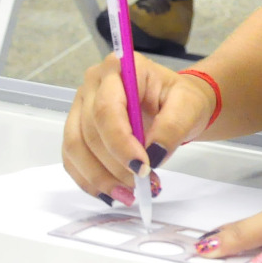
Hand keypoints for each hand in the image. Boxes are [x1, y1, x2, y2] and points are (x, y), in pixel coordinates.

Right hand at [61, 55, 216, 204]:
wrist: (176, 106)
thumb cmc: (182, 100)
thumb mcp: (188, 107)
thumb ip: (172, 127)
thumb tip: (152, 155)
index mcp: (120, 68)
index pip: (108, 108)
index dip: (120, 142)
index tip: (142, 167)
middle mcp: (93, 83)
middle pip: (90, 131)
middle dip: (114, 165)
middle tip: (141, 185)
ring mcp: (81, 106)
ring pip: (76, 147)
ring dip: (99, 177)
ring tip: (128, 194)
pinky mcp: (77, 128)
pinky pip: (72, 159)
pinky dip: (89, 180)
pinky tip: (110, 193)